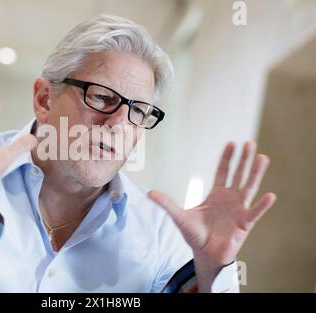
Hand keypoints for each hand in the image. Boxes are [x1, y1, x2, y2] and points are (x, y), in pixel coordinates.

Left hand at [149, 141, 275, 290]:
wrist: (205, 254)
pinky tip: (270, 195)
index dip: (227, 158)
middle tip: (250, 142)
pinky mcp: (244, 224)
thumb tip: (149, 193)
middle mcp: (230, 199)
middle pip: (238, 175)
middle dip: (243, 159)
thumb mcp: (179, 216)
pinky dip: (262, 205)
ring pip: (248, 188)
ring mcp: (238, 210)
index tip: (232, 143)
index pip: (223, 172)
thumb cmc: (195, 235)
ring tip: (262, 158)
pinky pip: (254, 213)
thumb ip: (166, 204)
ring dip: (255, 173)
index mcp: (216, 195)